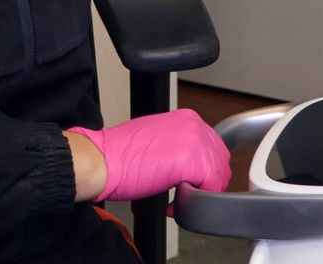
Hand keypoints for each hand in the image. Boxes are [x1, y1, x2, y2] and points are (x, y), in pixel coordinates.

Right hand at [64, 109, 231, 201]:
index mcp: (187, 119)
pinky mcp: (191, 161)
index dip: (204, 172)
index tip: (190, 183)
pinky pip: (208, 190)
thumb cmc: (120, 153)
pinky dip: (191, 203)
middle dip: (204, 184)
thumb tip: (191, 167)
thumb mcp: (157, 139)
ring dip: (197, 193)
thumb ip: (180, 146)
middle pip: (220, 163)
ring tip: (174, 199)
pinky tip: (171, 203)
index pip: (214, 149)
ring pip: (217, 177)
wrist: (103, 159)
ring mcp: (195, 142)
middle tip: (183, 195)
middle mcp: (194, 126)